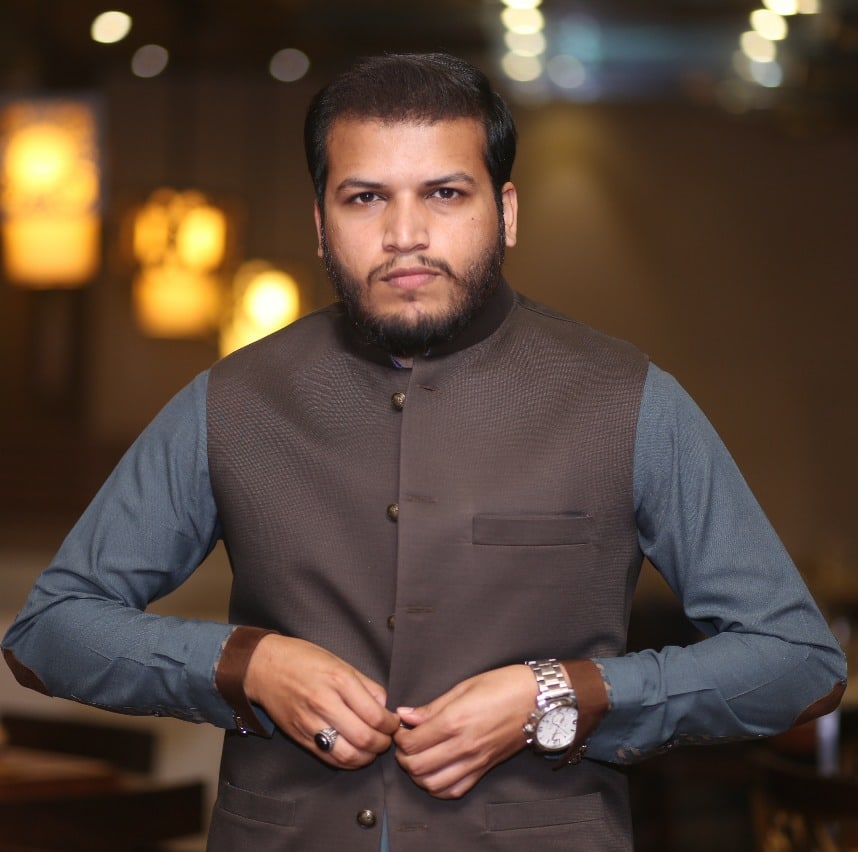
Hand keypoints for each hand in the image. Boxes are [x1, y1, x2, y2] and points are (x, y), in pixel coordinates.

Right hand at [244, 635, 399, 768]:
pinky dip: (347, 761)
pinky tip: (355, 755)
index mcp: (339, 680)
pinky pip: (329, 758)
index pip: (374, 714)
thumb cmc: (303, 659)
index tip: (393, 723)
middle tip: (387, 738)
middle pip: (364, 738)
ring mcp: (310, 723)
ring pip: (347, 754)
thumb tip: (384, 705)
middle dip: (383, 743)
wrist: (264, 667)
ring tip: (373, 749)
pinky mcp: (300, 737)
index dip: (390, 724)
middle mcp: (325, 703)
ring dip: (367, 757)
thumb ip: (365, 685)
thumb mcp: (340, 662)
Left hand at [393, 664, 535, 798]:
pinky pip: (455, 790)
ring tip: (417, 758)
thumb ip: (433, 706)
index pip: (412, 741)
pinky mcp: (484, 769)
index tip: (400, 727)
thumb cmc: (504, 686)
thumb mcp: (465, 686)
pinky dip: (438, 787)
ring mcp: (475, 761)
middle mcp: (463, 745)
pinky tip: (435, 773)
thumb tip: (406, 714)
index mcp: (455, 720)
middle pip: (417, 766)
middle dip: (403, 756)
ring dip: (417, 774)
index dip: (399, 736)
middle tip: (404, 743)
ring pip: (432, 784)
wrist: (538, 700)